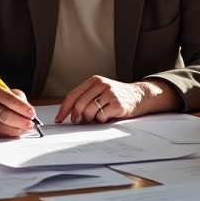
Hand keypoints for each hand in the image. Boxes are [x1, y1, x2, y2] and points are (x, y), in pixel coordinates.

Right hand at [0, 85, 36, 137]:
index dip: (22, 107)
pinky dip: (9, 135)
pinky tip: (16, 133)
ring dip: (16, 130)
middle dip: (20, 121)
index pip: (10, 100)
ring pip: (1, 127)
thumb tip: (30, 115)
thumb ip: (21, 101)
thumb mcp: (10, 93)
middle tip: (30, 124)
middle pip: (5, 115)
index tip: (32, 113)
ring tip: (25, 129)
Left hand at [56, 77, 180, 123]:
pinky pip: (101, 117)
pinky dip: (102, 120)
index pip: (73, 95)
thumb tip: (70, 114)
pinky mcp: (117, 104)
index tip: (59, 118)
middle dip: (77, 116)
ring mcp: (110, 94)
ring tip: (99, 115)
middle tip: (81, 120)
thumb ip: (86, 98)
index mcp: (94, 80)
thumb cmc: (117, 95)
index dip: (64, 108)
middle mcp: (102, 85)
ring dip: (91, 118)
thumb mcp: (101, 91)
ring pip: (89, 111)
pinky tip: (108, 116)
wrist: (139, 95)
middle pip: (79, 104)